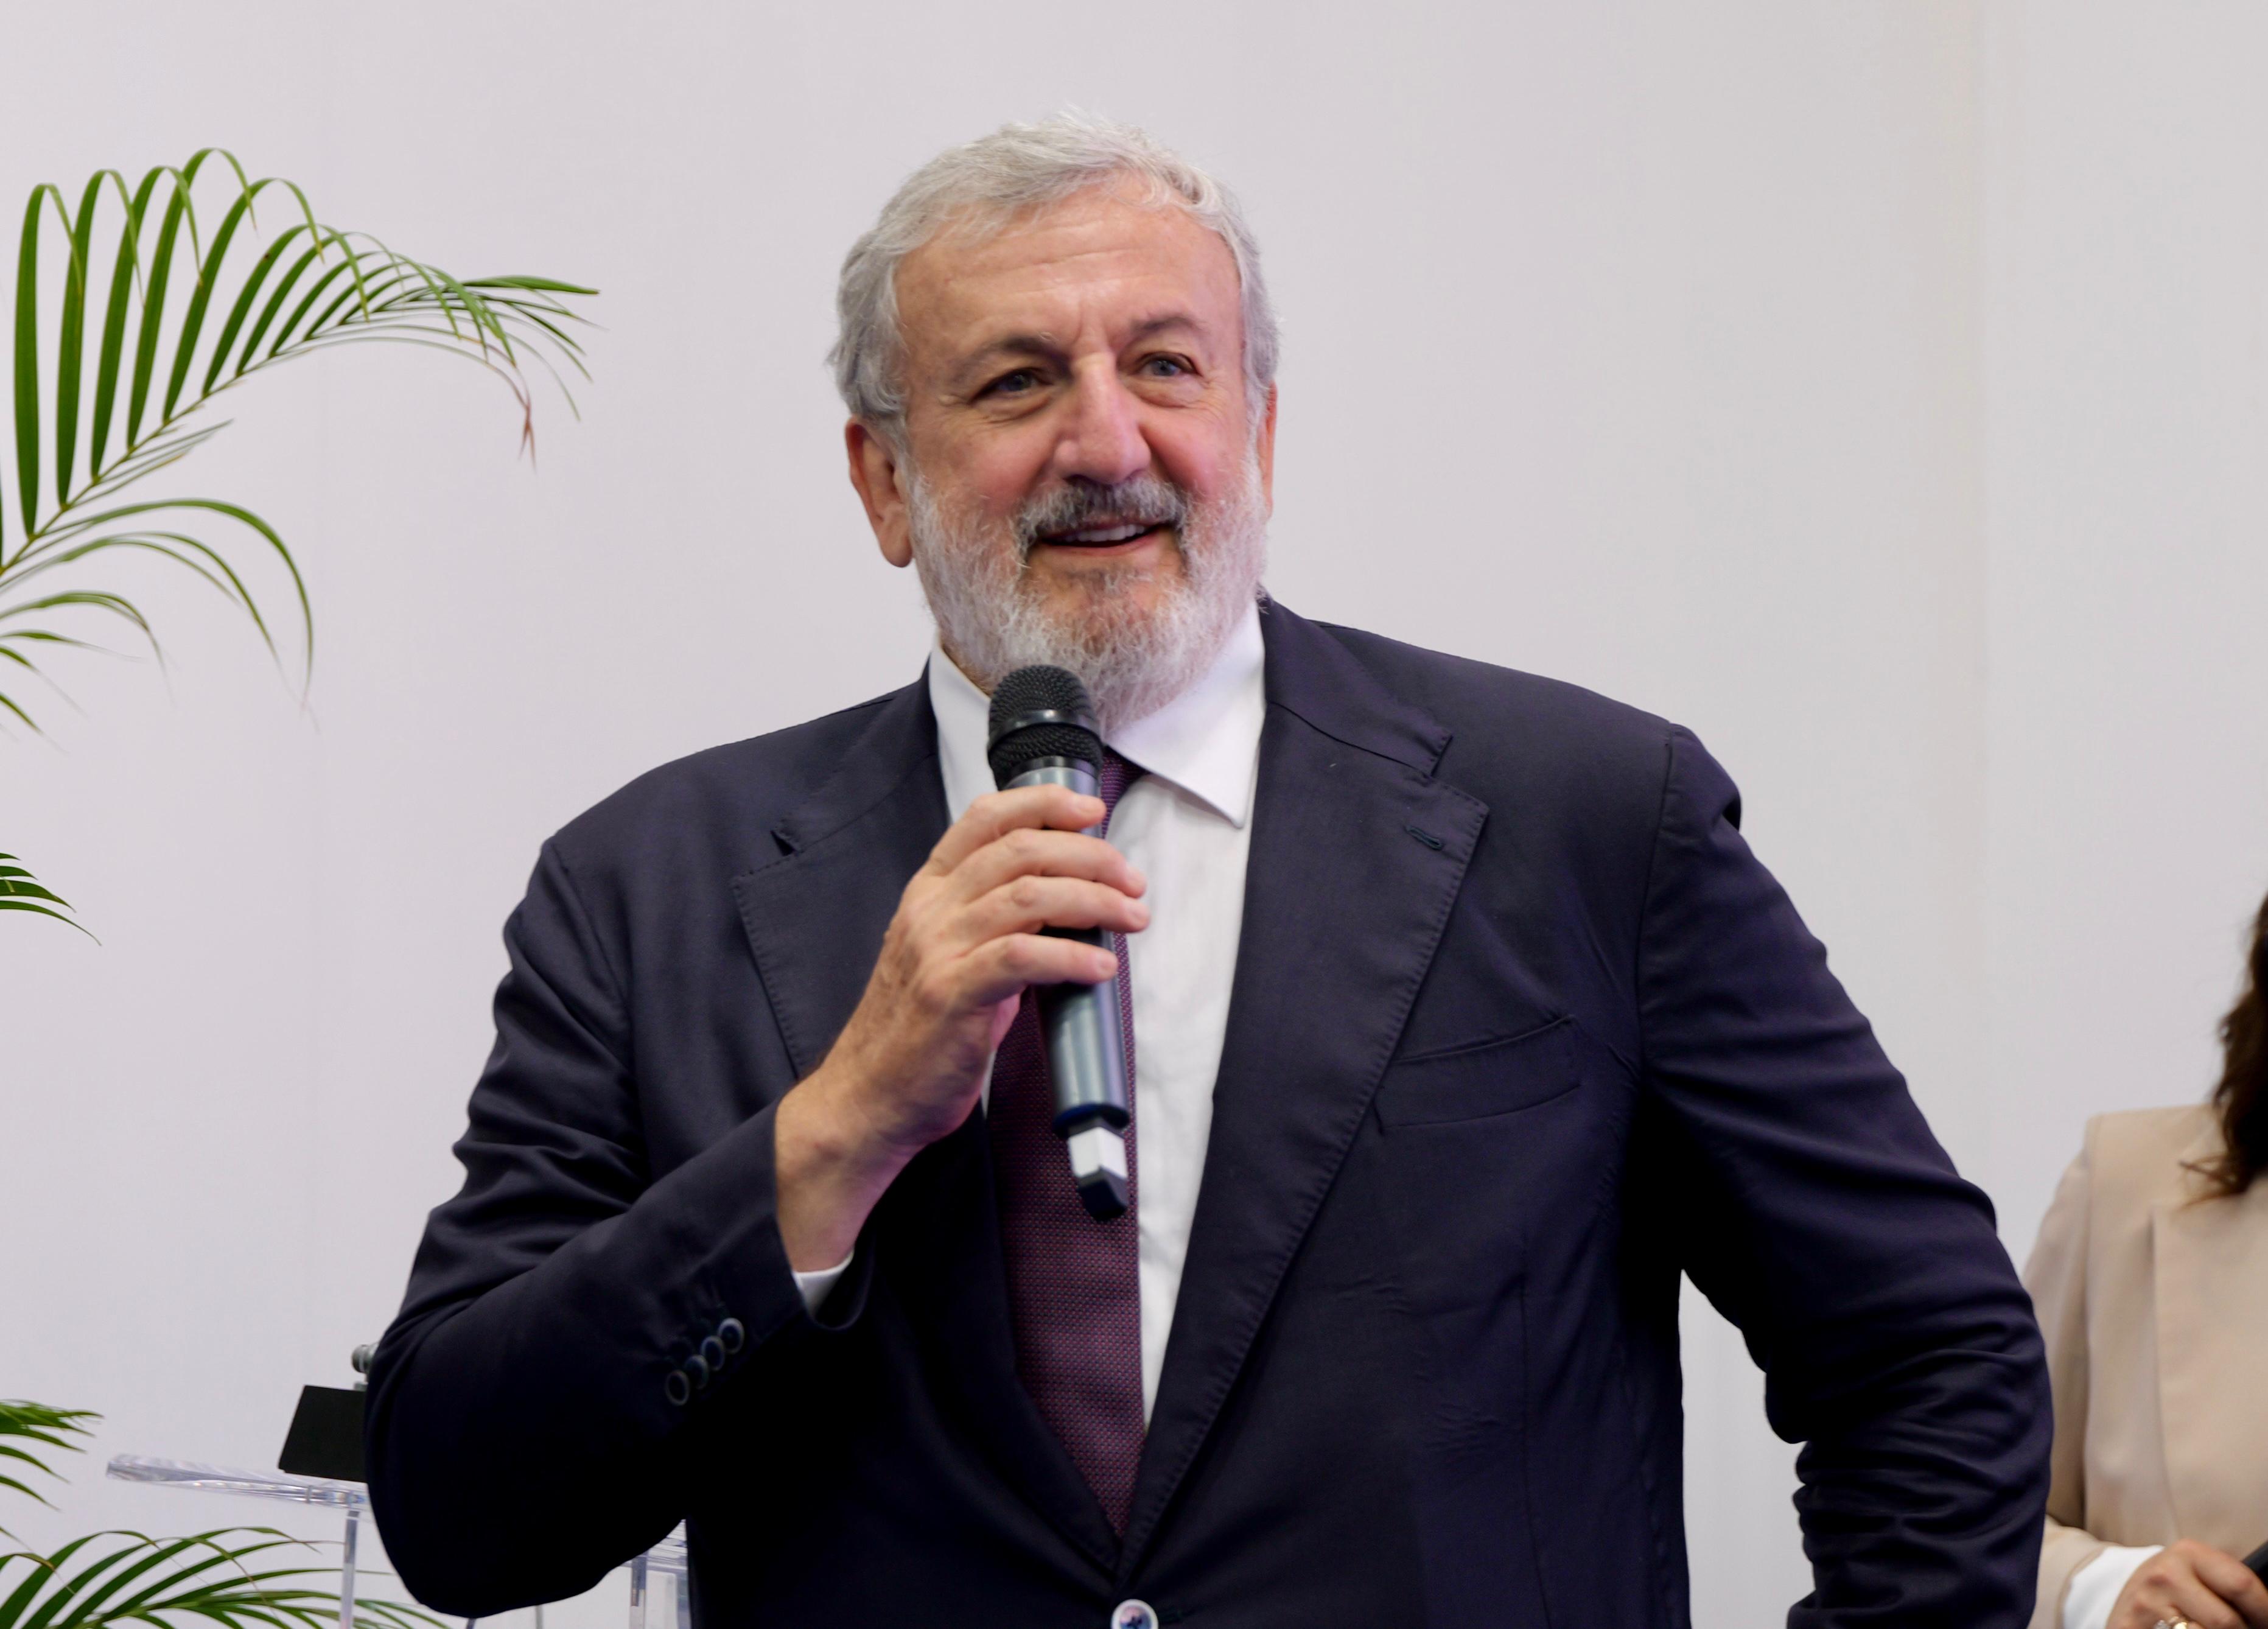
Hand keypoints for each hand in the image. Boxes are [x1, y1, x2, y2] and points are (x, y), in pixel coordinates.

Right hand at [773, 783, 1146, 1269]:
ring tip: (1132, 918)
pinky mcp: (950, 996)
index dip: (1043, 803)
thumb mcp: (950, 954)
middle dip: (1089, 856)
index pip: (985, 818)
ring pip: (1027, 896)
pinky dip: (1070, 957)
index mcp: (929, 891)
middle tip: (1132, 882)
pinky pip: (1021, 958)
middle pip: (1020, 850)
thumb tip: (1071, 899)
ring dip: (1093, 901)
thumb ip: (996, 919)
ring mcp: (937, 950)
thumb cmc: (919, 1029)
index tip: (1092, 808)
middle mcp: (930, 910)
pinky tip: (1100, 967)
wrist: (870, 1095)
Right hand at [2109, 1540, 2267, 1628]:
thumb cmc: (2175, 1587)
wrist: (2127, 1594)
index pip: (2241, 1584)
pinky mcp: (2131, 1623)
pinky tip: (2187, 1627)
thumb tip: (2264, 1612)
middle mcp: (2166, 1572)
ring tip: (2207, 1626)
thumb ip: (2228, 1585)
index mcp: (2189, 1553)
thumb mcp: (2199, 1574)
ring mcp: (2148, 1599)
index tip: (2267, 1621)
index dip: (2263, 1609)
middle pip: (2226, 1620)